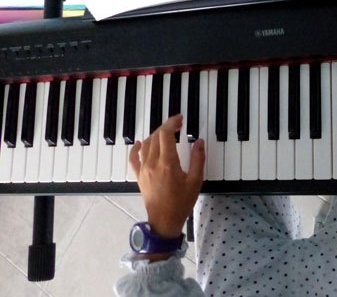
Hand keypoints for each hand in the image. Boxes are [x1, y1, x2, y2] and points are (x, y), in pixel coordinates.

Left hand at [129, 114, 204, 238]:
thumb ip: (197, 159)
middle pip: (155, 136)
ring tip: (167, 133)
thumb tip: (199, 142)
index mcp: (167, 163)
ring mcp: (143, 169)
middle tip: (178, 125)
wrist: (164, 220)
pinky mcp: (139, 176)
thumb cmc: (181, 202)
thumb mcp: (195, 181)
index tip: (179, 119)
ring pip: (146, 144)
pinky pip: (133, 158)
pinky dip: (136, 148)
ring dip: (156, 135)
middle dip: (166, 127)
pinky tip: (139, 143)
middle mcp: (152, 163)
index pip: (165, 134)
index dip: (172, 122)